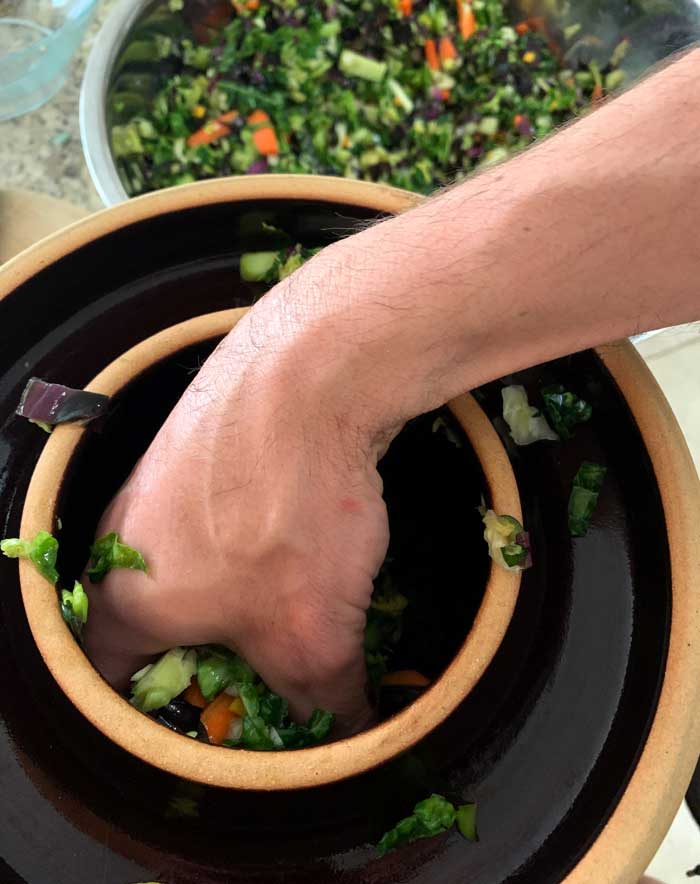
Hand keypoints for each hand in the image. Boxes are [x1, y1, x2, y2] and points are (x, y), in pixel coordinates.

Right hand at [84, 268, 391, 732]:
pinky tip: (309, 527)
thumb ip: (322, 700)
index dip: (157, 710)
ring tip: (302, 593)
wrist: (309, 374)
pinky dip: (262, 531)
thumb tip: (349, 725)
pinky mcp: (205, 440)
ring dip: (246, 585)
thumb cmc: (285, 516)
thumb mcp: (310, 637)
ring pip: (197, 557)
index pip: (113, 679)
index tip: (207, 717)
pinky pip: (224, 508)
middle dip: (217, 647)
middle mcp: (125, 534)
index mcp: (124, 600)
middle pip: (161, 616)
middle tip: (270, 662)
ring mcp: (162, 478)